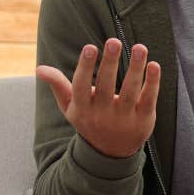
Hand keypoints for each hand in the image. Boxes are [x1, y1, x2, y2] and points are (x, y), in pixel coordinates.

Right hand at [36, 38, 160, 157]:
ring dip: (135, 68)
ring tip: (139, 47)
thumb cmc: (90, 121)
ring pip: (130, 91)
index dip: (85, 67)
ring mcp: (124, 118)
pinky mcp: (143, 119)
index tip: (90, 47)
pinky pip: (148, 99)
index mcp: (82, 108)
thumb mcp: (71, 107)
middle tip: (113, 40)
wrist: (112, 153)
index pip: (81, 86)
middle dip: (109, 63)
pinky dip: (152, 83)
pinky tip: (154, 65)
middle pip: (105, 86)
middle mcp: (102, 114)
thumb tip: (39, 69)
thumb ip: (58, 86)